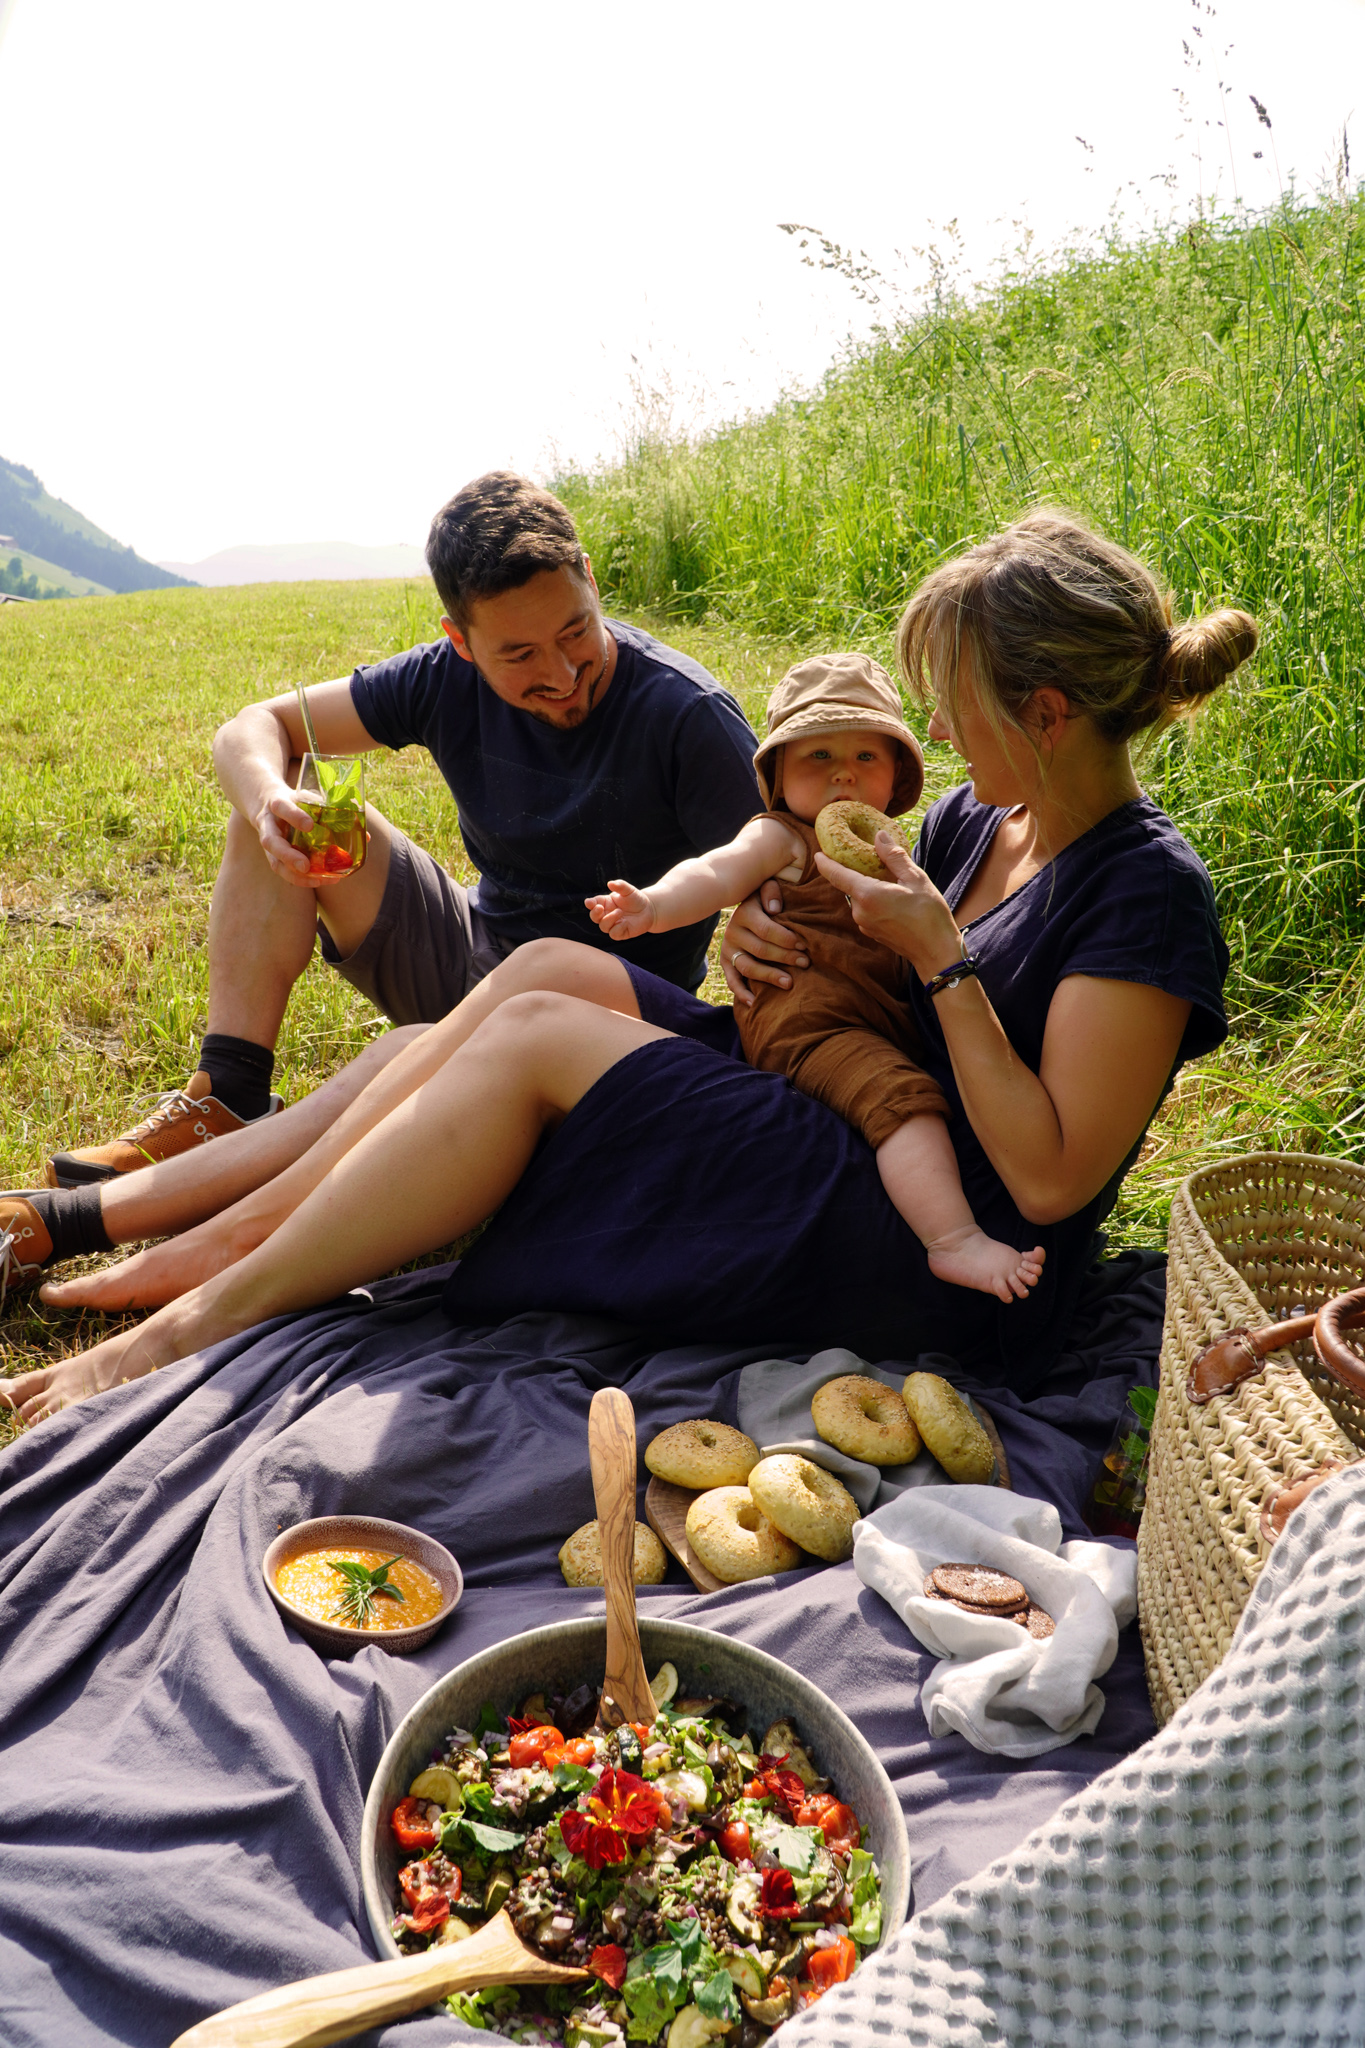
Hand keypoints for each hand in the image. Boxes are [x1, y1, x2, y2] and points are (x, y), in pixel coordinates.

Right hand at [252, 783, 343, 887]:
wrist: (267, 804)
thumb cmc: (295, 801)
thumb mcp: (310, 798)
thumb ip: (333, 812)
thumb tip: (366, 836)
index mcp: (277, 803)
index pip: (282, 807)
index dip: (294, 816)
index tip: (309, 824)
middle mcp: (268, 824)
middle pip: (271, 842)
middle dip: (288, 856)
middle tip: (305, 866)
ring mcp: (268, 842)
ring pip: (274, 862)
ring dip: (294, 874)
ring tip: (317, 880)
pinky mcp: (272, 855)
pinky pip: (282, 870)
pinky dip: (299, 879)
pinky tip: (318, 881)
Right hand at [586, 879, 655, 940]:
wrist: (649, 910)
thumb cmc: (635, 899)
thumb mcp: (628, 890)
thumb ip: (620, 886)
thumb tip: (610, 883)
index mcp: (605, 903)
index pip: (593, 904)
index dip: (589, 903)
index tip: (589, 902)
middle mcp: (606, 914)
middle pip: (594, 917)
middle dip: (595, 913)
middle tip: (599, 908)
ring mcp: (612, 925)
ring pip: (603, 926)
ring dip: (609, 919)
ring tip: (620, 912)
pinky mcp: (620, 933)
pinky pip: (614, 934)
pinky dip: (617, 928)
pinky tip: (625, 922)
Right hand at [720, 882, 808, 1005]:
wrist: (747, 905)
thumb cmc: (767, 899)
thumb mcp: (767, 887)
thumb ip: (771, 891)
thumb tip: (775, 908)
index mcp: (745, 913)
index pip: (766, 930)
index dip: (785, 939)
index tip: (804, 944)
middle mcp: (733, 932)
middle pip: (760, 950)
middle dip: (785, 957)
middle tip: (805, 962)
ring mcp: (728, 949)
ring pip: (748, 967)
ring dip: (769, 976)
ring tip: (790, 983)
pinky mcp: (726, 963)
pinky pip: (732, 980)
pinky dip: (741, 993)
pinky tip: (754, 1003)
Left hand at [812, 833, 963, 979]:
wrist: (936, 952)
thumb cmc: (929, 915)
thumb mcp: (915, 879)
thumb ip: (894, 856)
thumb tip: (879, 836)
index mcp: (867, 895)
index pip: (836, 875)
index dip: (825, 862)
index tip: (818, 853)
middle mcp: (860, 911)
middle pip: (849, 885)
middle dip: (858, 871)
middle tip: (872, 859)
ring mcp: (864, 924)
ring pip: (860, 897)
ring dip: (869, 886)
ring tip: (890, 879)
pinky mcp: (871, 932)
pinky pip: (866, 909)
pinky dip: (873, 899)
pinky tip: (892, 896)